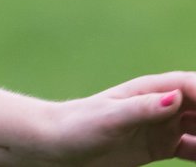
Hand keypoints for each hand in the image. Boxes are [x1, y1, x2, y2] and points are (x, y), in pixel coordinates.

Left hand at [49, 73, 195, 165]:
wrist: (55, 145)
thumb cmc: (77, 126)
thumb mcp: (110, 118)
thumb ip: (142, 108)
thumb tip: (175, 97)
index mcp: (151, 91)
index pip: (194, 87)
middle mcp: (160, 105)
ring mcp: (162, 126)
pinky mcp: (159, 146)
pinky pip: (193, 149)